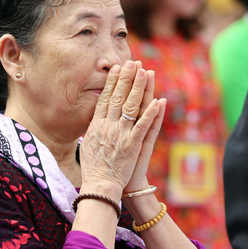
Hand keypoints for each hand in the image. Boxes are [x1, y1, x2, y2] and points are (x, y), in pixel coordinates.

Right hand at [79, 61, 159, 195]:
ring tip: (145, 72)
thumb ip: (94, 127)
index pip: (105, 98)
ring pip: (131, 106)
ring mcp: (121, 135)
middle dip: (127, 78)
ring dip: (139, 88)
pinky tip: (158, 100)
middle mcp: (108, 127)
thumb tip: (97, 114)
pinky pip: (143, 126)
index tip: (118, 68)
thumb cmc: (94, 167)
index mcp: (97, 125)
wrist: (100, 186)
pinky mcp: (132, 145)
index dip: (113, 82)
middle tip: (133, 62)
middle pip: (118, 97)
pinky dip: (151, 113)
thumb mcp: (88, 143)